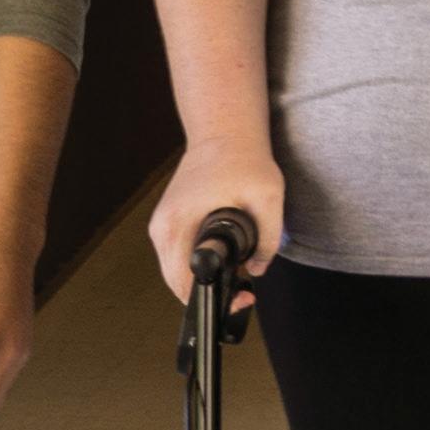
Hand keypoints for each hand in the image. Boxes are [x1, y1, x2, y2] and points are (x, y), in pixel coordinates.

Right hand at [147, 144, 285, 303]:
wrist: (224, 133)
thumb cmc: (242, 159)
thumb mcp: (268, 198)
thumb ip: (268, 241)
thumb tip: (257, 269)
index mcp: (178, 222)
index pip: (182, 281)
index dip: (210, 297)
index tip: (237, 295)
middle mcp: (162, 226)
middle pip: (176, 281)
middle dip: (208, 293)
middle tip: (242, 288)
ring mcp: (161, 223)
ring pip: (175, 270)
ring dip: (202, 279)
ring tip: (235, 273)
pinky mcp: (167, 221)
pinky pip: (177, 255)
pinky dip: (196, 263)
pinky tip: (222, 258)